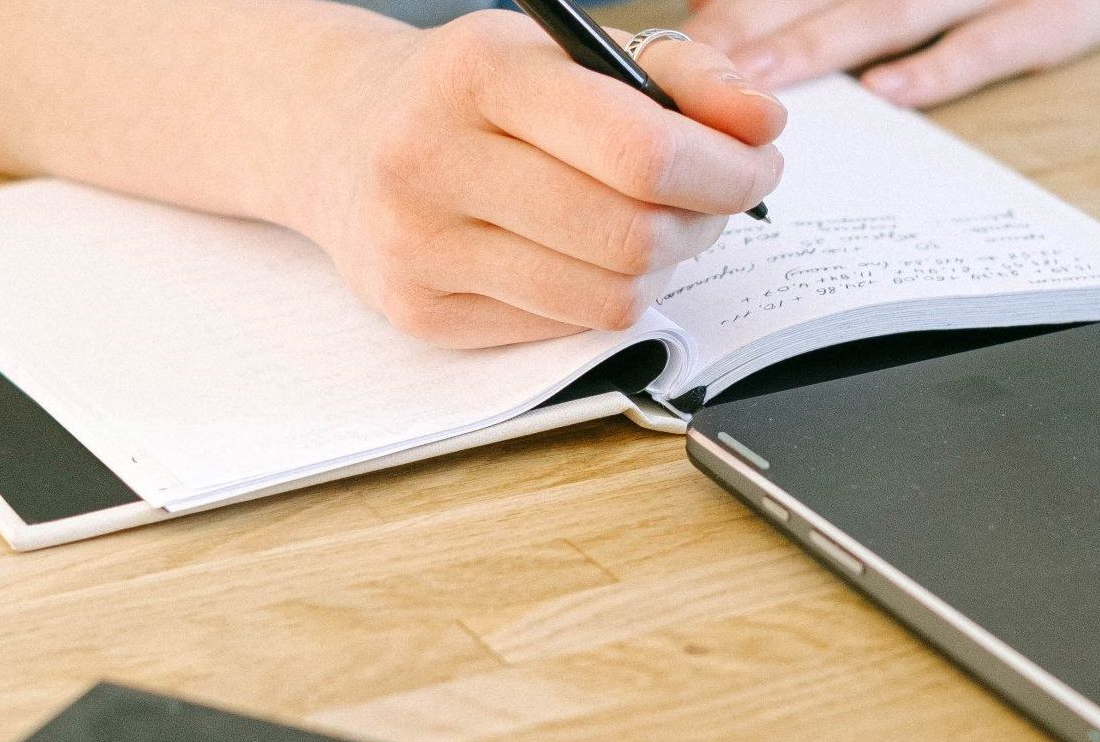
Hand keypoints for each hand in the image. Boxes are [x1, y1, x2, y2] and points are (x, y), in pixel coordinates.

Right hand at [286, 10, 785, 348]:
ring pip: (607, 298)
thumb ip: (678, 75)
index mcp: (479, 72)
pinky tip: (584, 258)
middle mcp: (433, 159)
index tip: (756, 163)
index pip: (639, 150)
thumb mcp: (564, 54)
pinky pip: (564, 329)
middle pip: (632, 235)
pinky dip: (600, 297)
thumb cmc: (471, 96)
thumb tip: (762, 126)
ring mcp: (420, 247)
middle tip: (715, 202)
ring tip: (654, 229)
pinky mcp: (423, 313)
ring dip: (660, 269)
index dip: (724, 168)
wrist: (337, 138)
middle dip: (704, 223)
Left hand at [685, 0, 1099, 107]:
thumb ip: (863, 0)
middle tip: (697, 67)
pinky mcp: (1061, 12)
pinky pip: (993, 43)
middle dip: (760, 25)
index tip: (693, 35)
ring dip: (821, 46)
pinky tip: (888, 96)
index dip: (749, 4)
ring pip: (894, 11)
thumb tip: (769, 25)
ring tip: (756, 82)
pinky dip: (939, 72)